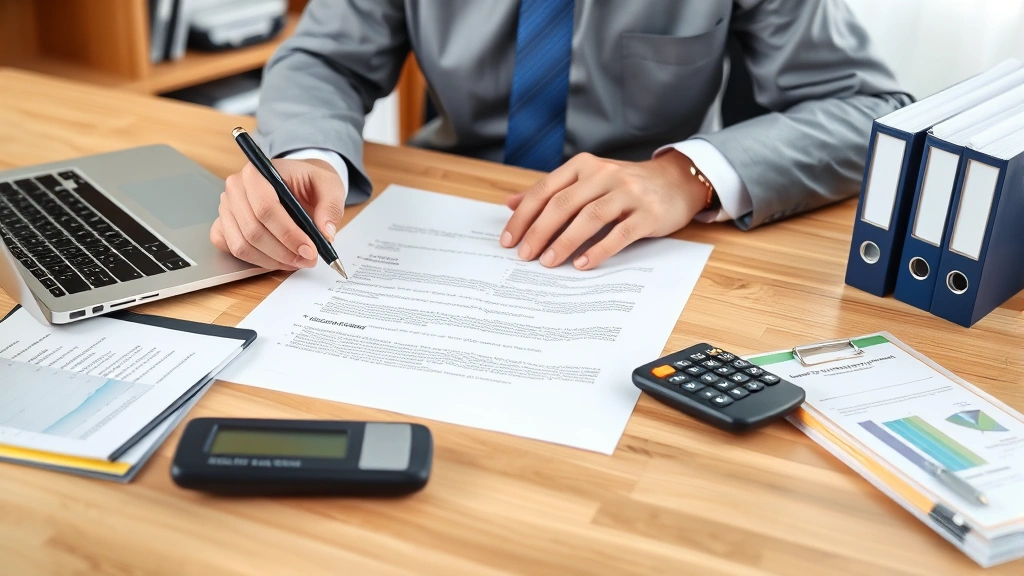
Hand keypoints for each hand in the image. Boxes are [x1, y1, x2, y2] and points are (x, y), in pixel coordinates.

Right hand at [210, 158, 344, 269]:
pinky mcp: (224, 224)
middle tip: (308, 259)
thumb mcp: (330, 186)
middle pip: (253, 230)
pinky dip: (256, 260)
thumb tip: (326, 233)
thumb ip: (331, 207)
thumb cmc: (309, 182)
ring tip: (297, 261)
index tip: (310, 249)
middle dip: (283, 252)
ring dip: (272, 260)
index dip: (288, 234)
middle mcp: (236, 188)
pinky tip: (278, 258)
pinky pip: (233, 249)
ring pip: (243, 245)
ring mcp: (227, 208)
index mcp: (257, 172)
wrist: (298, 181)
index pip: (266, 208)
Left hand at [500, 151, 707, 269]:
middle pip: (564, 203)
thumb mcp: (587, 180)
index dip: (524, 216)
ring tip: (548, 262)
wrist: (675, 182)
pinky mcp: (647, 213)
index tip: (508, 240)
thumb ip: (551, 191)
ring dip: (565, 241)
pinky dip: (599, 250)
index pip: (545, 190)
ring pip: (590, 217)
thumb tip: (511, 203)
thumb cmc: (624, 185)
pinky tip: (582, 264)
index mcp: (584, 166)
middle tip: (524, 255)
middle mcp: (604, 175)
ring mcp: (628, 193)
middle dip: (539, 231)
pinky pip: (619, 233)